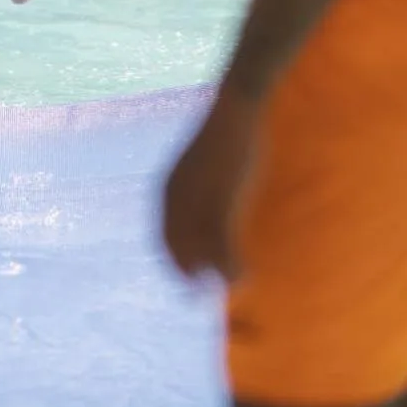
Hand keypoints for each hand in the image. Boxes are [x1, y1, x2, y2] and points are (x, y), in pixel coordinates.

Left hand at [162, 86, 257, 280]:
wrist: (237, 107)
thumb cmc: (225, 135)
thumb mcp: (204, 163)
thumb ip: (198, 186)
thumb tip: (206, 203)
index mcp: (168, 187)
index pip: (163, 235)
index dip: (174, 262)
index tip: (187, 280)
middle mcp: (177, 197)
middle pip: (177, 249)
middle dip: (187, 277)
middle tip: (200, 299)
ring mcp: (199, 200)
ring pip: (202, 253)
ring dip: (214, 277)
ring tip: (228, 291)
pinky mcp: (224, 200)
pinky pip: (224, 245)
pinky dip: (231, 267)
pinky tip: (243, 280)